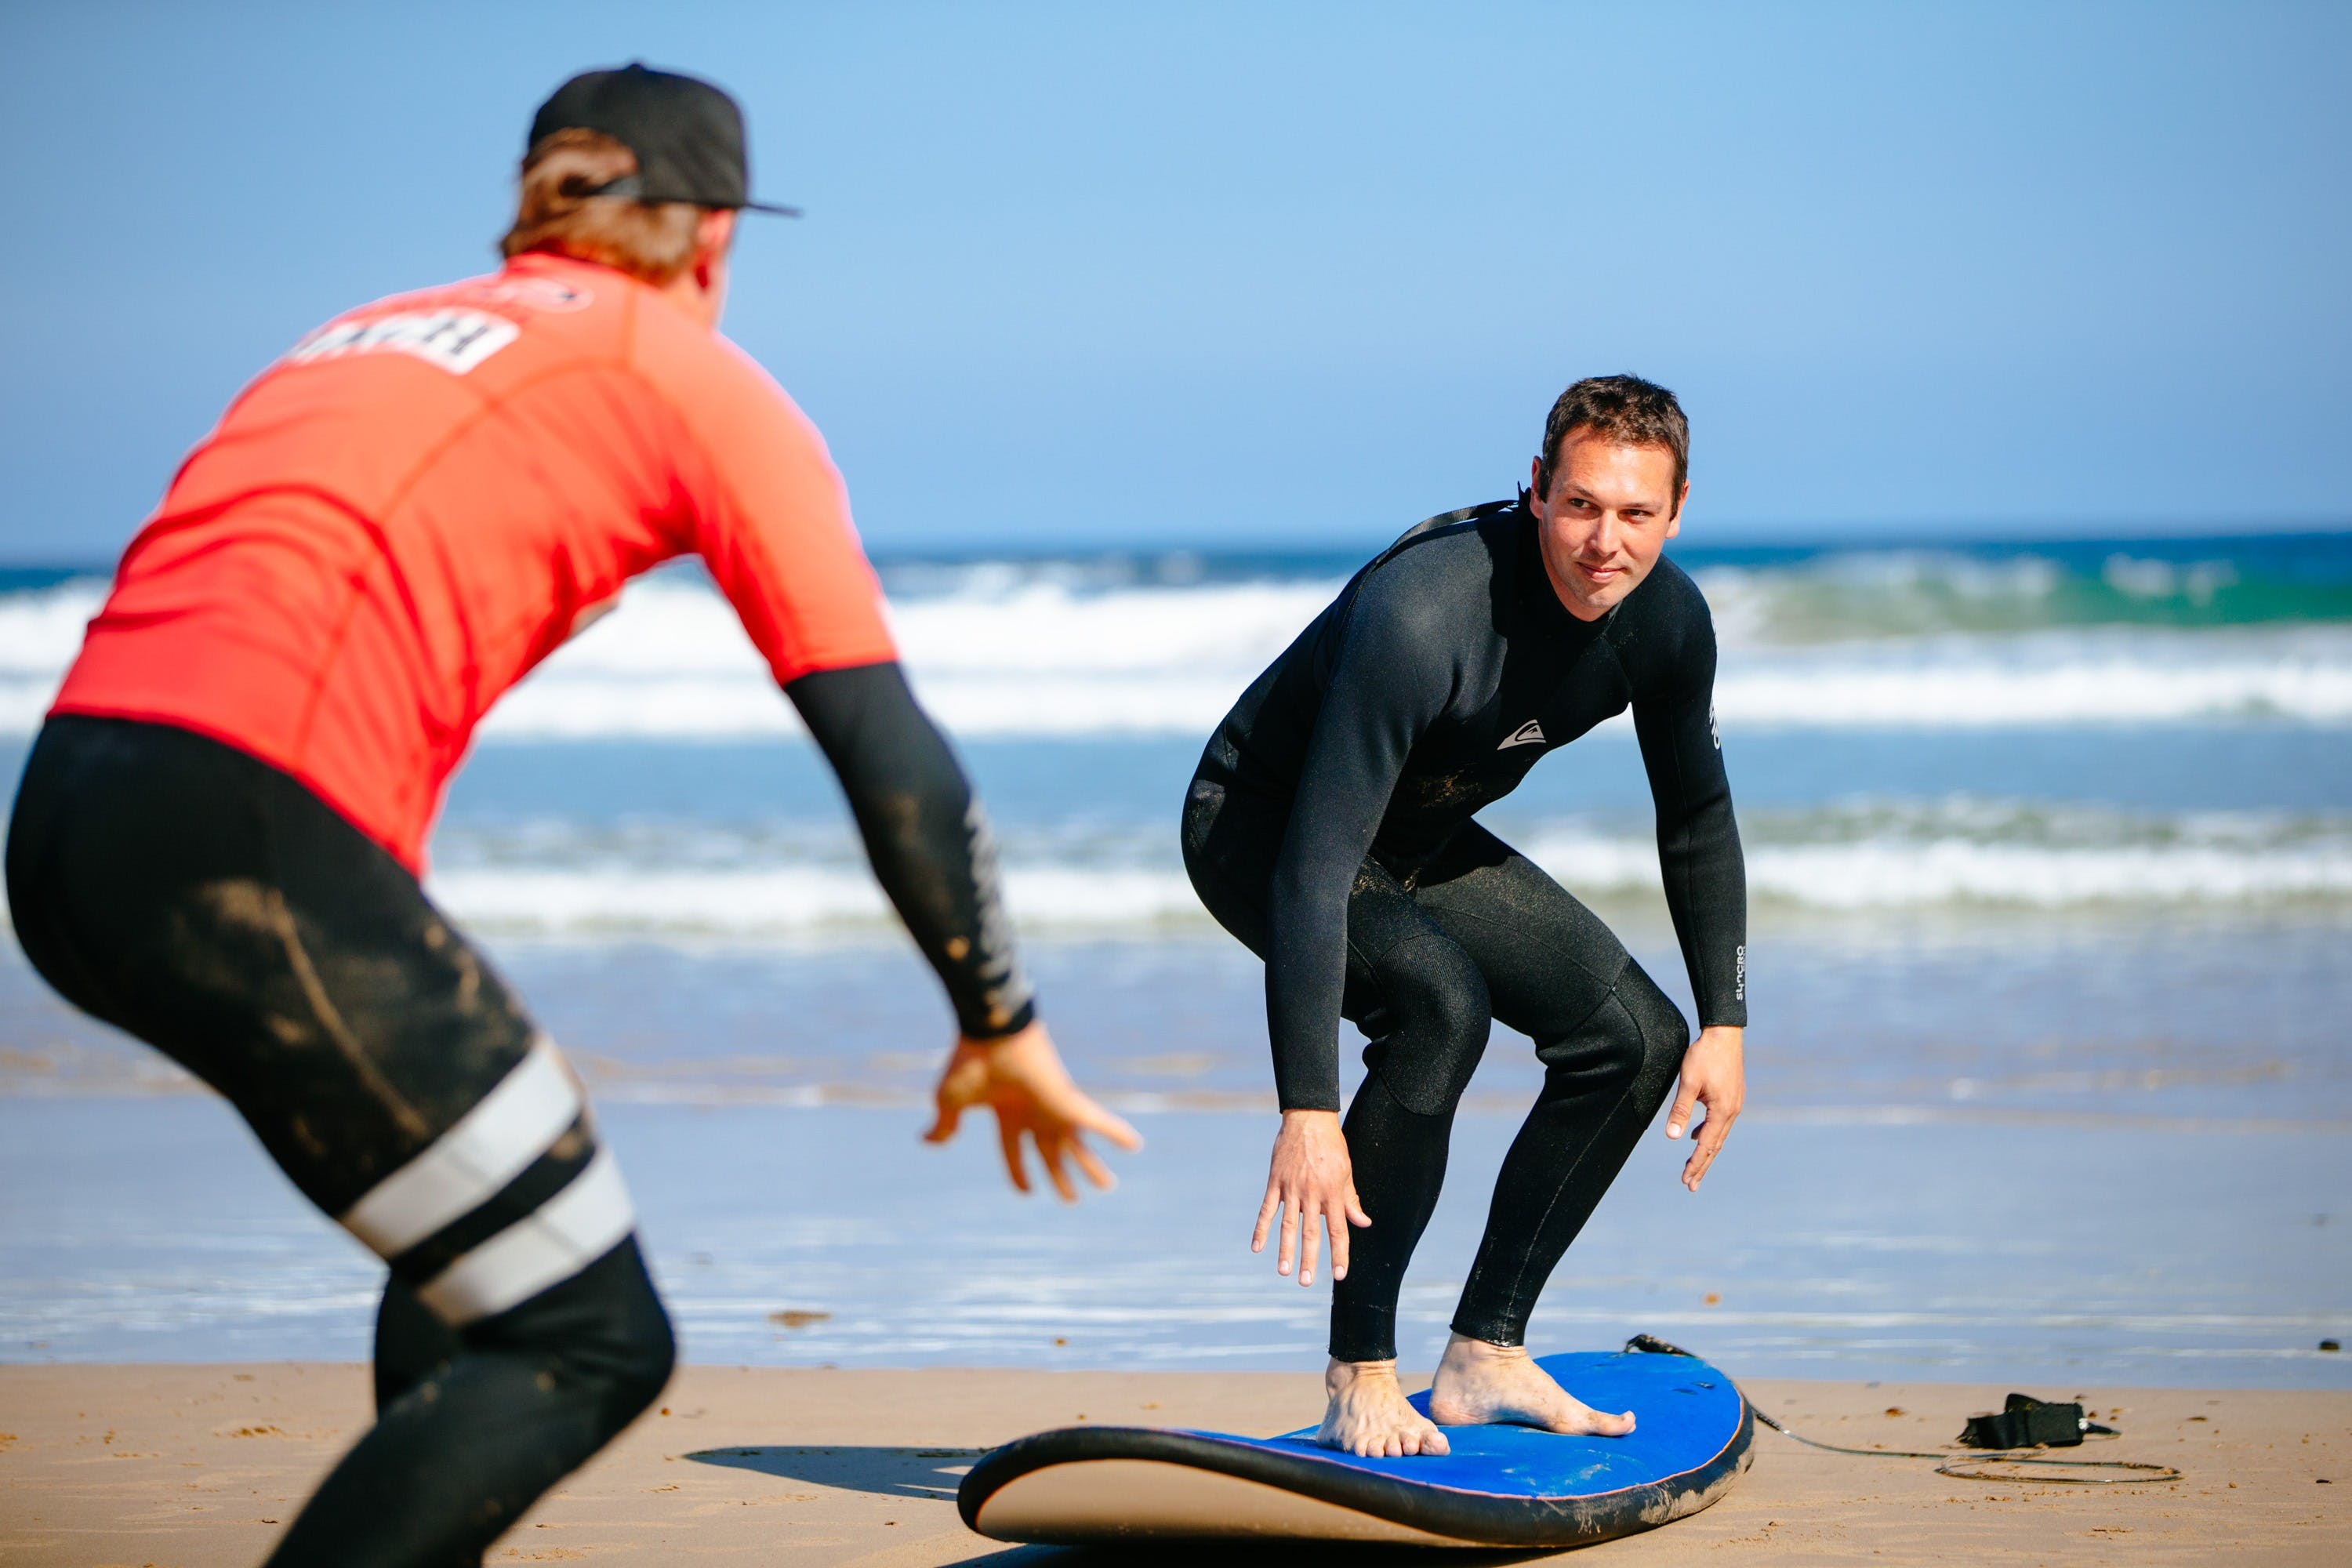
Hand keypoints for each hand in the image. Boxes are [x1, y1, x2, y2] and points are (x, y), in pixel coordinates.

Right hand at [924, 1022, 1141, 1200]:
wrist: (992, 1032)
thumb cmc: (970, 1064)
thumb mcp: (950, 1102)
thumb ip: (944, 1125)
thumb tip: (928, 1141)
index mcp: (1007, 1114)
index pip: (1015, 1150)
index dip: (1020, 1172)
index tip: (1027, 1192)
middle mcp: (1033, 1112)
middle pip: (1050, 1152)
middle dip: (1060, 1175)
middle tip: (1072, 1199)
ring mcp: (1052, 1107)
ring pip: (1076, 1145)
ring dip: (1091, 1166)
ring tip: (1107, 1186)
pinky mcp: (1068, 1101)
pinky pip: (1098, 1121)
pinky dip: (1116, 1133)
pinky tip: (1135, 1146)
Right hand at [1252, 1109, 1371, 1286]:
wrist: (1308, 1118)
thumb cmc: (1331, 1146)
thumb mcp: (1346, 1171)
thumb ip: (1351, 1199)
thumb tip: (1363, 1223)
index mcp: (1333, 1192)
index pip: (1338, 1229)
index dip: (1339, 1253)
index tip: (1339, 1275)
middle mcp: (1313, 1193)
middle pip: (1311, 1232)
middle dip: (1310, 1259)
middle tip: (1305, 1282)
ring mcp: (1292, 1188)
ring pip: (1288, 1225)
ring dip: (1285, 1249)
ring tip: (1283, 1271)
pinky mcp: (1275, 1181)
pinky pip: (1267, 1209)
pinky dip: (1261, 1228)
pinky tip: (1256, 1247)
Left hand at [1665, 1025, 1743, 1190]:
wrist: (1724, 1033)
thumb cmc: (1704, 1055)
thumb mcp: (1689, 1083)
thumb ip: (1681, 1110)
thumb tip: (1672, 1136)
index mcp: (1723, 1111)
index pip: (1707, 1145)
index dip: (1696, 1164)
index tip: (1686, 1180)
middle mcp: (1732, 1111)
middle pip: (1716, 1146)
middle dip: (1702, 1166)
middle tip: (1691, 1185)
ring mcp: (1735, 1104)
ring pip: (1719, 1135)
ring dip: (1706, 1152)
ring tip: (1694, 1167)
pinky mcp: (1732, 1096)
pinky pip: (1720, 1122)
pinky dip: (1708, 1133)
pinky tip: (1697, 1136)